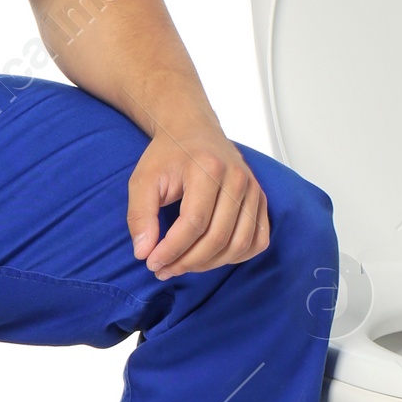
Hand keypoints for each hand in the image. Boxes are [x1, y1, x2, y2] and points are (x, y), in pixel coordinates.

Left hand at [126, 118, 269, 278]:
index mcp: (207, 168)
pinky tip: (211, 257)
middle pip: (218, 237)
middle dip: (187, 262)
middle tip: (163, 270)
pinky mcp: (261, 200)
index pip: (194, 223)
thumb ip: (140, 215)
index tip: (152, 262)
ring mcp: (253, 189)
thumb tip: (144, 252)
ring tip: (182, 266)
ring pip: (239, 244)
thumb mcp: (143, 179)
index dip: (172, 250)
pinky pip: (258, 241)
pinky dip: (237, 257)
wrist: (193, 131)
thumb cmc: (169, 155)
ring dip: (209, 264)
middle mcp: (237, 178)